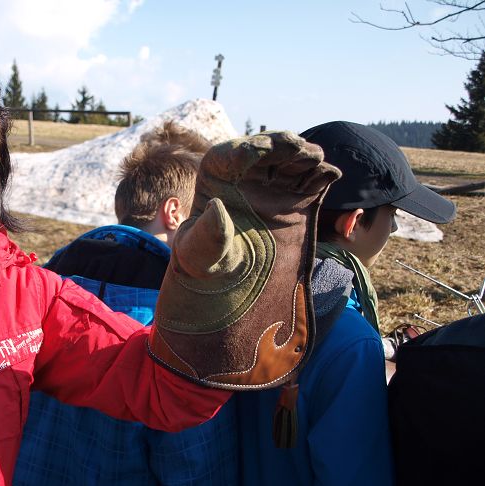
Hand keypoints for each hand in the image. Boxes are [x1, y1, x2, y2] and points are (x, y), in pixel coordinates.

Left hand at [149, 131, 340, 389]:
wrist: (233, 297)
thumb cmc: (206, 276)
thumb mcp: (199, 259)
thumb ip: (207, 236)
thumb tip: (216, 209)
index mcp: (213, 186)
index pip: (226, 157)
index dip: (243, 149)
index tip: (259, 150)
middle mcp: (244, 182)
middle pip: (264, 151)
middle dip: (280, 146)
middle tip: (297, 151)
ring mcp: (273, 191)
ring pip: (291, 161)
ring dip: (303, 155)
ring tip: (314, 163)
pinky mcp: (298, 202)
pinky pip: (313, 179)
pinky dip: (322, 173)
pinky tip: (328, 176)